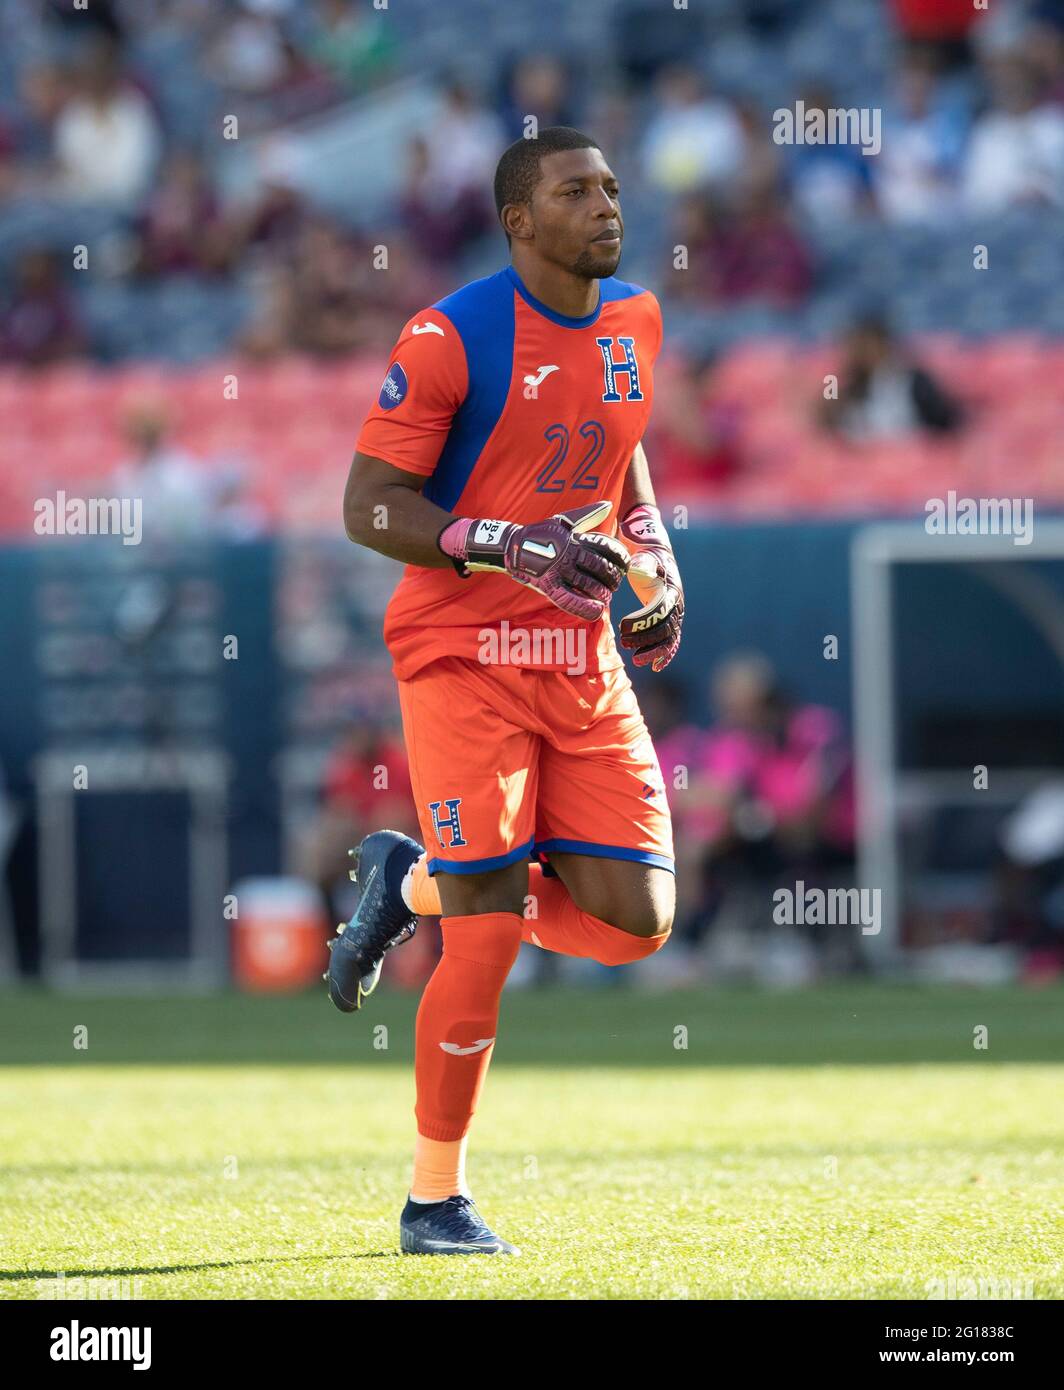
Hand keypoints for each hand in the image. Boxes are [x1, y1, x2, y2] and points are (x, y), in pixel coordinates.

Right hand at [438, 501, 628, 620]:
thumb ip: (587, 515)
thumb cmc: (540, 534)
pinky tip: (596, 611)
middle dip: (613, 577)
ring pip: (588, 584)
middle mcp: (568, 554)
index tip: (624, 564)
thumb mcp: (563, 522)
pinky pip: (568, 600)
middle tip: (615, 584)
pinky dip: (584, 607)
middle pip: (600, 567)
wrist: (512, 546)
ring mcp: (558, 571)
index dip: (620, 557)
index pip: (606, 547)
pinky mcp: (547, 586)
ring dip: (602, 593)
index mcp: (575, 539)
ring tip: (607, 597)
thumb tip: (608, 505)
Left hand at [617, 503, 682, 671]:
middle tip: (626, 646)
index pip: (659, 611)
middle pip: (665, 629)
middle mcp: (676, 603)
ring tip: (637, 660)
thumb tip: (640, 572)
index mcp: (669, 590)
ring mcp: (675, 613)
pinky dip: (665, 654)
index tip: (624, 628)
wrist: (655, 555)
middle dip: (647, 641)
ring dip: (654, 651)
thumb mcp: (642, 557)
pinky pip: (671, 639)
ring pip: (669, 638)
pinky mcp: (670, 618)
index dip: (642, 622)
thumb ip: (643, 565)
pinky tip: (655, 666)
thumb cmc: (645, 556)